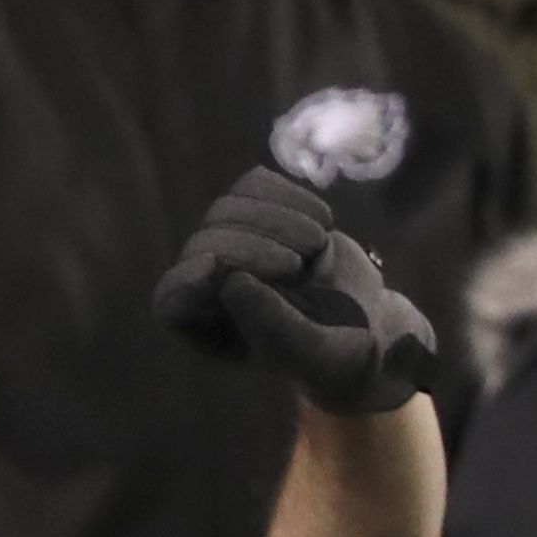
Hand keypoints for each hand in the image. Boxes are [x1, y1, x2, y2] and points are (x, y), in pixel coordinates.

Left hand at [153, 167, 437, 413]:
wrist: (366, 322)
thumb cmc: (328, 350)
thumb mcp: (304, 348)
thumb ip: (268, 322)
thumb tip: (231, 281)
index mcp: (202, 327)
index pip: (171, 296)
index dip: (187, 278)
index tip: (216, 267)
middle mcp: (204, 284)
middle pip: (205, 242)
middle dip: (252, 248)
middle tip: (299, 266)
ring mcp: (229, 245)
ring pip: (227, 207)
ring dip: (278, 219)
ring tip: (318, 243)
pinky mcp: (259, 214)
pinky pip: (256, 186)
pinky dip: (292, 196)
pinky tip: (324, 220)